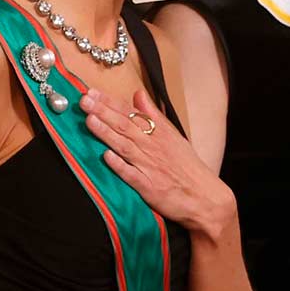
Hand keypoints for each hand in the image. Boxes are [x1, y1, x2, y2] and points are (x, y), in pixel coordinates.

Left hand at [80, 87, 232, 239]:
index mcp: (159, 133)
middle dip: (103, 112)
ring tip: (89, 120)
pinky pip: (132, 175)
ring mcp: (150, 167)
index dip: (110, 103)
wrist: (205, 197)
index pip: (130, 114)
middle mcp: (152, 147)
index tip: (92, 93)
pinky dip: (120, 165)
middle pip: (125, 126)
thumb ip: (153, 115)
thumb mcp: (173, 135)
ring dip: (107, 133)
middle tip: (84, 101)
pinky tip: (106, 156)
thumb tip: (138, 94)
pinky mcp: (149, 187)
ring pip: (125, 146)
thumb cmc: (188, 167)